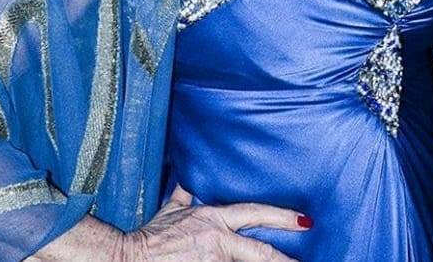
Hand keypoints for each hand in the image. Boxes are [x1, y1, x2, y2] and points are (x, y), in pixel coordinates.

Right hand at [122, 185, 310, 261]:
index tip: (305, 222)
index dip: (282, 217)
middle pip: (259, 251)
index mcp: (215, 219)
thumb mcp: (172, 210)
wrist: (127, 258)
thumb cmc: (150, 237)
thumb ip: (186, 195)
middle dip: (284, 259)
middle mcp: (218, 240)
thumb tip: (190, 178)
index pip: (256, 213)